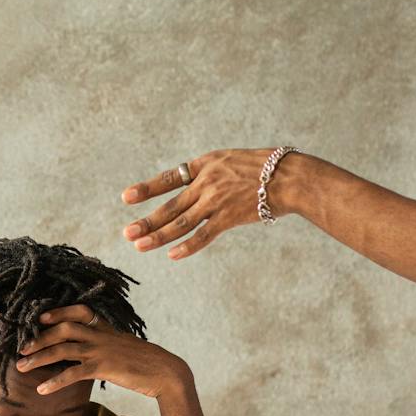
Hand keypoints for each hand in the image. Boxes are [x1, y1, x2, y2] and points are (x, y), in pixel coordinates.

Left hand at [14, 306, 193, 401]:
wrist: (166, 372)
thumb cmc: (144, 361)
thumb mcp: (123, 345)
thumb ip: (105, 343)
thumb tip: (88, 348)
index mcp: (105, 327)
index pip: (77, 312)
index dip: (57, 312)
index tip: (40, 317)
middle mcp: (100, 335)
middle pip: (62, 329)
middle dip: (39, 337)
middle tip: (20, 347)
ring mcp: (101, 350)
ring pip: (63, 349)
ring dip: (39, 358)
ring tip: (22, 367)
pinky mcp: (103, 368)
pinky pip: (73, 373)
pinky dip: (55, 381)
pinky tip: (42, 390)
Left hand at [121, 148, 286, 259]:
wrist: (289, 176)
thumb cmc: (266, 168)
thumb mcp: (232, 161)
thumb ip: (213, 174)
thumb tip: (198, 190)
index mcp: (205, 165)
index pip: (170, 178)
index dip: (147, 188)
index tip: (126, 197)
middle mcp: (207, 182)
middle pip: (171, 206)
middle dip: (147, 220)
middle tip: (127, 233)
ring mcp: (217, 200)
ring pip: (181, 222)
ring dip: (159, 235)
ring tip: (140, 245)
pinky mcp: (229, 217)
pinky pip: (204, 234)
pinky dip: (188, 246)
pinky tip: (172, 254)